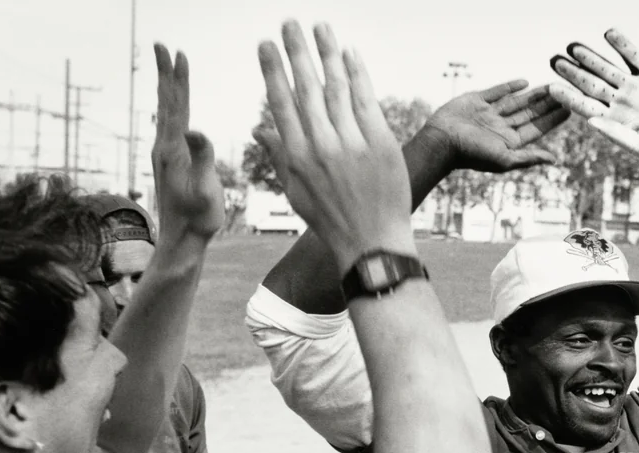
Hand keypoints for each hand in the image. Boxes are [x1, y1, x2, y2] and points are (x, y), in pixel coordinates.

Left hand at [152, 45, 223, 241]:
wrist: (182, 240)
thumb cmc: (198, 219)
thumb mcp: (206, 189)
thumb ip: (203, 158)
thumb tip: (195, 129)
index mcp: (174, 150)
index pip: (176, 106)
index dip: (178, 79)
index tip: (177, 54)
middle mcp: (164, 148)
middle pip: (166, 103)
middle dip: (166, 74)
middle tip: (162, 46)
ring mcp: (164, 155)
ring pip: (166, 113)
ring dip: (168, 89)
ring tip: (169, 70)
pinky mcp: (169, 163)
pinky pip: (169, 126)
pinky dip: (171, 108)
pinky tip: (174, 109)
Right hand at [255, 21, 413, 268]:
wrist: (372, 242)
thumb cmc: (332, 220)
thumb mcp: (296, 192)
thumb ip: (278, 155)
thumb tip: (257, 128)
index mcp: (297, 157)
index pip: (281, 103)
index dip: (272, 71)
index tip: (265, 44)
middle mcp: (322, 147)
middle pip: (306, 88)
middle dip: (296, 52)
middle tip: (288, 24)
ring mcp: (352, 144)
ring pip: (336, 88)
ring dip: (327, 53)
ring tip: (320, 27)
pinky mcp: (380, 144)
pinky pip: (366, 100)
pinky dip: (358, 75)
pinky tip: (349, 53)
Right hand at [423, 81, 568, 172]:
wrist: (442, 140)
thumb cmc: (472, 154)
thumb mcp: (504, 159)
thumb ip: (529, 158)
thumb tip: (554, 160)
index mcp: (509, 142)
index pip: (537, 128)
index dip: (554, 119)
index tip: (570, 109)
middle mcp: (501, 127)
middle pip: (530, 113)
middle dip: (547, 104)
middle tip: (565, 92)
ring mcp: (489, 114)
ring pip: (516, 102)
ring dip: (533, 95)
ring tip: (550, 86)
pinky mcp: (476, 101)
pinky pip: (496, 93)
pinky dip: (509, 87)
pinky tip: (524, 82)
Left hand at [548, 29, 638, 159]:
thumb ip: (616, 134)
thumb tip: (591, 122)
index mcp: (612, 119)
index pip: (584, 106)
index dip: (567, 97)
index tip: (551, 88)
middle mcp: (619, 101)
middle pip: (590, 83)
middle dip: (572, 72)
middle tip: (554, 61)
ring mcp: (634, 86)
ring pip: (607, 68)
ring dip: (590, 57)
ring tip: (572, 47)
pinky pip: (634, 57)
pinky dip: (623, 45)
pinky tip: (609, 34)